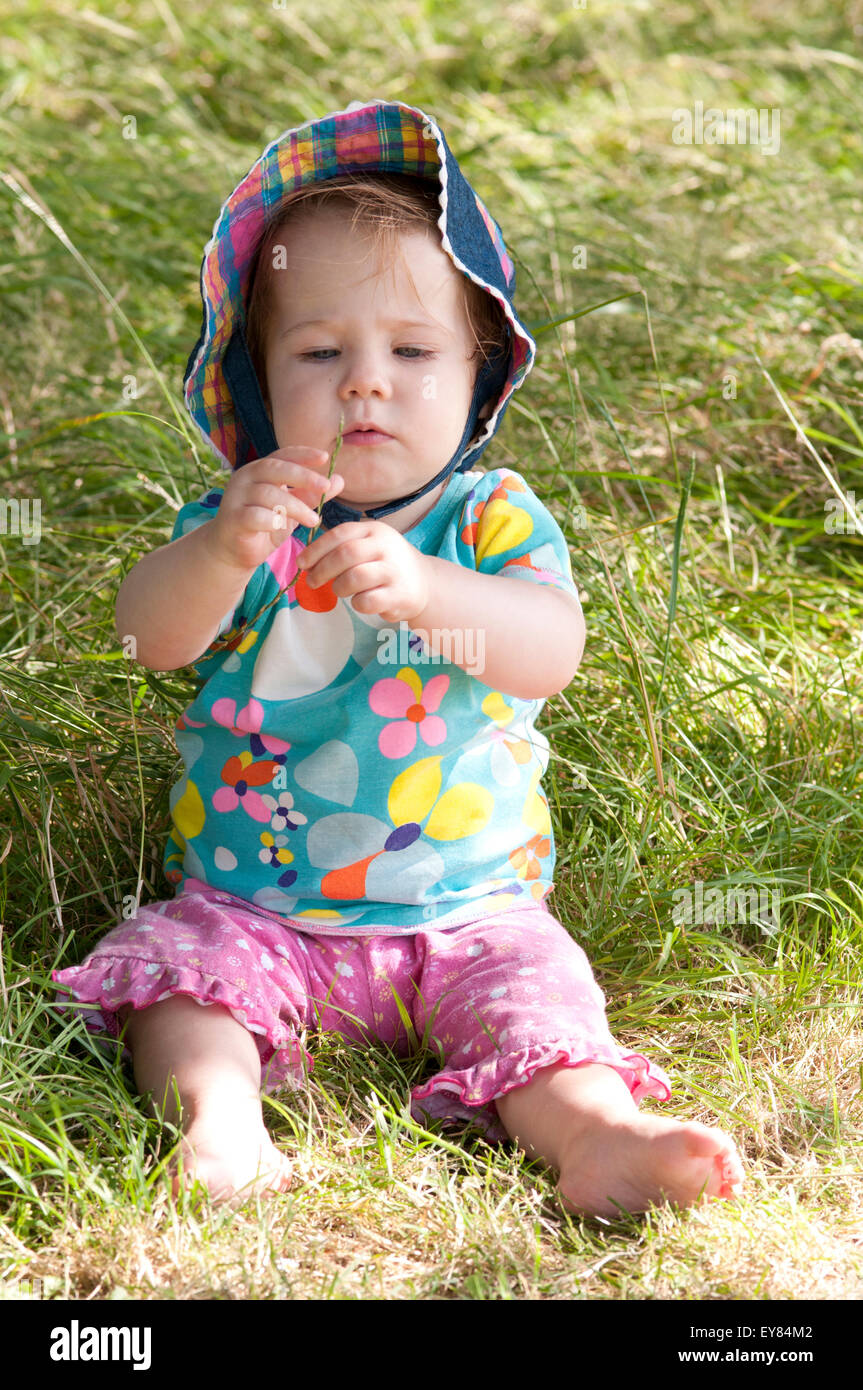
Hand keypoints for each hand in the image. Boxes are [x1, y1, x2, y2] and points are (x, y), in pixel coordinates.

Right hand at [203, 448, 344, 572]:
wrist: (233, 551)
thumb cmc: (264, 526)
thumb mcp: (292, 510)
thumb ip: (311, 495)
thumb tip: (339, 480)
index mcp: (260, 471)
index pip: (282, 455)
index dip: (303, 454)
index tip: (325, 457)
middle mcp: (245, 478)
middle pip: (275, 469)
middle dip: (303, 476)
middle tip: (326, 487)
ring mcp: (236, 497)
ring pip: (269, 495)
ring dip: (295, 507)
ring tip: (313, 520)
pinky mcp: (232, 519)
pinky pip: (254, 516)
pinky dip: (272, 521)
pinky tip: (283, 528)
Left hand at [296, 521, 431, 622]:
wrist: (422, 582)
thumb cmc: (384, 564)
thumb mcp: (367, 546)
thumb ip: (340, 548)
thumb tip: (305, 562)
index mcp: (375, 530)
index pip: (340, 534)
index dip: (316, 549)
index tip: (302, 563)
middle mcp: (386, 547)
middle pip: (346, 554)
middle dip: (322, 570)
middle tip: (312, 581)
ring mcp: (395, 570)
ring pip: (355, 577)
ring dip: (339, 587)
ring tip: (339, 590)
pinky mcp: (400, 595)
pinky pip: (367, 601)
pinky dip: (356, 603)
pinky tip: (361, 601)